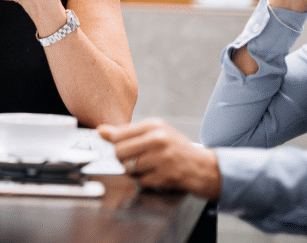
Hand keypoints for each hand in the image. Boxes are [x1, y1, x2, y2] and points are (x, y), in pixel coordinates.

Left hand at [97, 119, 220, 199]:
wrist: (205, 168)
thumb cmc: (178, 150)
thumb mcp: (156, 134)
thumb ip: (128, 133)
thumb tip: (101, 131)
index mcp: (154, 125)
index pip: (118, 135)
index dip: (111, 145)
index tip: (111, 150)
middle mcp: (158, 139)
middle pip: (119, 152)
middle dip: (121, 160)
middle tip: (132, 161)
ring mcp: (163, 157)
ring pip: (129, 168)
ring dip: (134, 172)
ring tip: (147, 168)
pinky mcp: (166, 175)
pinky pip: (141, 181)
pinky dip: (145, 182)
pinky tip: (156, 176)